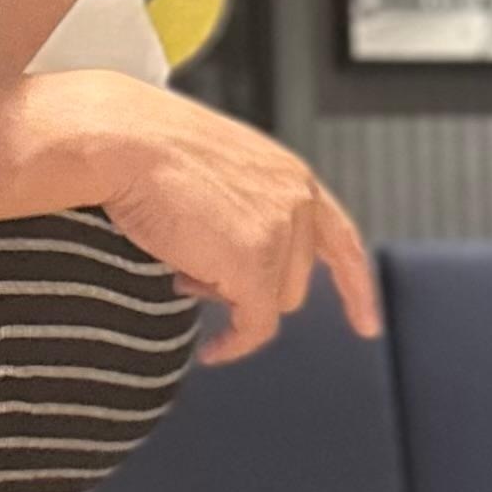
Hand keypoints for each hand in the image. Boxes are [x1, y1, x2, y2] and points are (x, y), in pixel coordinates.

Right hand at [95, 88, 380, 363]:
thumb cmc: (149, 148)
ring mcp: (280, 233)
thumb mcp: (218, 171)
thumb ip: (245, 210)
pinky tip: (214, 352)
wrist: (124, 139)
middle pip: (294, 281)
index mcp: (291, 177)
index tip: (366, 324)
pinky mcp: (254, 265)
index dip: (354, 285)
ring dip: (227, 295)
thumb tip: (234, 261)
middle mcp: (297, 202)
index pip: (341, 240)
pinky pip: (255, 326)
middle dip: (246, 284)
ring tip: (181, 264)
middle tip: (193, 265)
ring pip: (272, 301)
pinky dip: (236, 345)